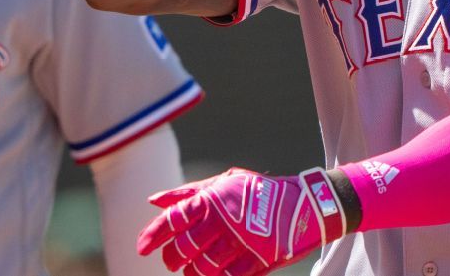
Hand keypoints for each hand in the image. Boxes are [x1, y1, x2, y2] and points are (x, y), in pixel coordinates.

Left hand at [137, 167, 346, 275]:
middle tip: (174, 261)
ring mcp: (243, 240)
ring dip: (193, 272)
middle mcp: (226, 218)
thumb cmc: (261, 193)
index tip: (141, 249)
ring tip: (193, 269)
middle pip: (184, 248)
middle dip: (173, 259)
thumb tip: (153, 201)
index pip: (174, 218)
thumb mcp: (227, 183)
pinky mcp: (258, 259)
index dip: (154, 235)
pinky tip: (214, 275)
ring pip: (202, 268)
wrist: (307, 205)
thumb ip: (190, 193)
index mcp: (215, 197)